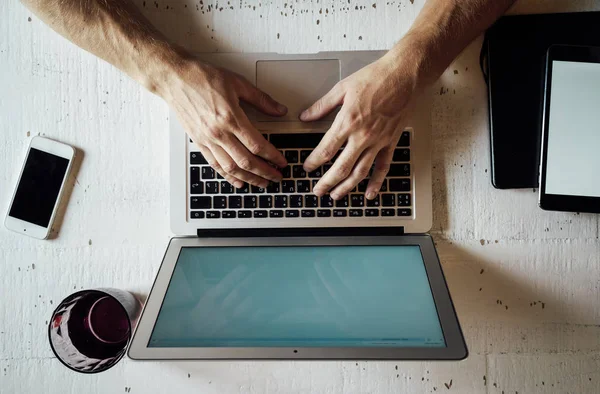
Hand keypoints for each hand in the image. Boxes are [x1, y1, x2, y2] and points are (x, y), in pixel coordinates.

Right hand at [163, 59, 287, 187]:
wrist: (175, 79)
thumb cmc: (203, 78)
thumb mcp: (238, 83)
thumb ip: (261, 99)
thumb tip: (279, 110)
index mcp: (231, 118)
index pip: (257, 145)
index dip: (273, 157)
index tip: (281, 162)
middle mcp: (219, 132)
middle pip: (246, 161)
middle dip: (265, 172)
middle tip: (276, 177)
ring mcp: (207, 140)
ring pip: (231, 167)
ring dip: (249, 178)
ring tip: (262, 183)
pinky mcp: (199, 142)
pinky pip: (215, 165)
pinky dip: (228, 176)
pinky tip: (238, 181)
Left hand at [300, 54, 418, 199]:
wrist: (405, 76)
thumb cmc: (376, 78)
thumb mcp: (342, 88)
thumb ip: (322, 105)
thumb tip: (306, 116)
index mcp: (348, 122)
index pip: (326, 150)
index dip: (314, 162)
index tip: (307, 168)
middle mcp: (363, 136)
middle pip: (341, 168)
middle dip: (326, 183)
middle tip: (317, 191)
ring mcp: (378, 141)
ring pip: (360, 172)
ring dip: (346, 187)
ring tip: (336, 196)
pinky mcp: (391, 142)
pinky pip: (383, 167)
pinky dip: (376, 182)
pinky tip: (369, 193)